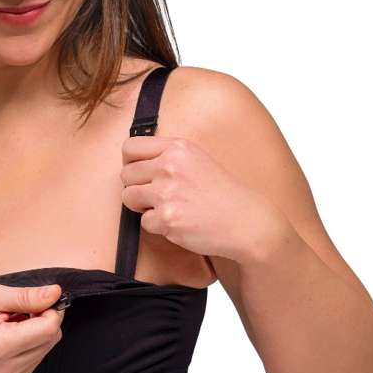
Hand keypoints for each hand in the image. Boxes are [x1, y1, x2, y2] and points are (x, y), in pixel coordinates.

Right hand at [0, 283, 65, 372]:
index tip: (36, 299)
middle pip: (50, 340)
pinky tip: (6, 341)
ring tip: (6, 327)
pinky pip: (34, 362)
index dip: (50, 309)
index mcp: (0, 347)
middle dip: (41, 321)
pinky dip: (27, 348)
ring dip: (33, 334)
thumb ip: (26, 297)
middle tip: (15, 312)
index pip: (49, 329)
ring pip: (44, 351)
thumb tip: (57, 294)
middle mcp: (6, 371)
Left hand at [120, 135, 286, 264]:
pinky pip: (144, 222)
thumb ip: (167, 156)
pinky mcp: (167, 218)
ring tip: (167, 208)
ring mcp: (167, 192)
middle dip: (136, 187)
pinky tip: (179, 222)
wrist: (246, 221)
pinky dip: (158, 225)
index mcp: (177, 148)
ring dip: (143, 206)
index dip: (130, 162)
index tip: (139, 173)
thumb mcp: (197, 159)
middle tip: (156, 196)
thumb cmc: (222, 193)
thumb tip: (133, 161)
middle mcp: (169, 166)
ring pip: (128, 197)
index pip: (130, 147)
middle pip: (126, 174)